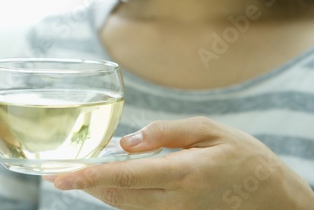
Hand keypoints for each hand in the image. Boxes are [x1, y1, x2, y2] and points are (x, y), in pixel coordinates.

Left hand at [47, 117, 313, 209]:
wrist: (271, 196)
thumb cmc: (242, 156)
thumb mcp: (209, 130)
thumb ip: (166, 133)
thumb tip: (126, 142)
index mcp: (184, 173)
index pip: (126, 176)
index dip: (90, 176)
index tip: (62, 176)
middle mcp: (176, 201)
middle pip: (118, 197)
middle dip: (85, 186)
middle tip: (60, 174)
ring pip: (125, 207)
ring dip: (98, 192)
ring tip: (78, 176)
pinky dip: (118, 198)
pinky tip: (109, 185)